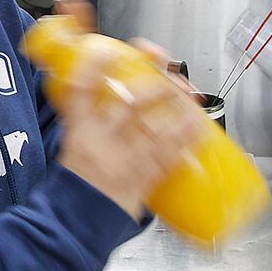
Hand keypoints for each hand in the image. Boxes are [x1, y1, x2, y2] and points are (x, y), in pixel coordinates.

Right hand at [48, 0, 208, 217]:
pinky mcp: (142, 179)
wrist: (74, 224)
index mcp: (78, 132)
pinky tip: (201, 128)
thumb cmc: (76, 183)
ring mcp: (124, 162)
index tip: (107, 47)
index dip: (94, 65)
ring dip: (178, 109)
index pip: (79, 89)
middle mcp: (101, 144)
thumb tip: (95, 82)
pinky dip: (187, 140)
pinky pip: (170, 157)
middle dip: (153, 84)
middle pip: (129, 104)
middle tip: (166, 72)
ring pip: (156, 128)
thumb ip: (83, 114)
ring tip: (191, 96)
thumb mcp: (70, 142)